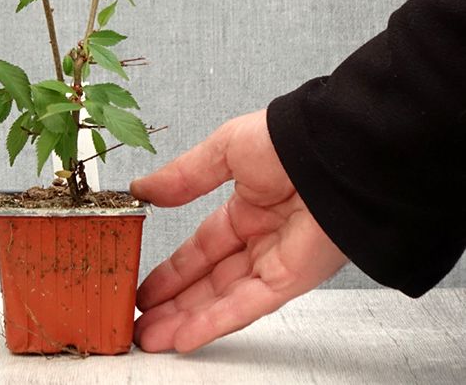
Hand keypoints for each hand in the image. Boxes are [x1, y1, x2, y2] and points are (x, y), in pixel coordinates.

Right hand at [130, 108, 347, 352]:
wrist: (334, 150)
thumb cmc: (286, 139)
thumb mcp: (223, 150)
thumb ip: (182, 177)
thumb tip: (142, 189)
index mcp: (248, 206)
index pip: (202, 246)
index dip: (173, 269)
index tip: (146, 285)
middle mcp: (262, 238)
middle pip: (210, 280)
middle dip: (174, 302)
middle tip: (141, 321)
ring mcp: (278, 261)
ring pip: (225, 299)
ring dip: (188, 319)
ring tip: (152, 337)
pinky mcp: (293, 278)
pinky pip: (249, 304)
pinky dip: (217, 321)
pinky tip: (187, 335)